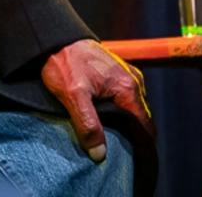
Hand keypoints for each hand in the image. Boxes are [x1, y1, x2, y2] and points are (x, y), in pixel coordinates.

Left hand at [40, 40, 152, 162]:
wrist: (56, 38)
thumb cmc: (64, 63)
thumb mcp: (73, 97)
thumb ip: (88, 125)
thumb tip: (100, 154)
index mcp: (128, 88)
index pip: (145, 127)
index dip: (144, 148)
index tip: (137, 163)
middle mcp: (134, 81)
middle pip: (142, 119)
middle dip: (135, 138)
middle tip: (123, 157)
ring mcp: (128, 76)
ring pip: (134, 109)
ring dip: (128, 125)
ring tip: (115, 142)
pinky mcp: (119, 74)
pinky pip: (127, 99)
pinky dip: (122, 113)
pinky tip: (108, 122)